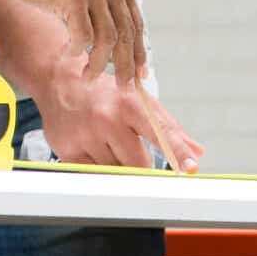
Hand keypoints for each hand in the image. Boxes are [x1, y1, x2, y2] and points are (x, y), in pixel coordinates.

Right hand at [0, 0, 143, 82]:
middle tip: (122, 86)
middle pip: (127, 34)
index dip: (139, 51)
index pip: (136, 22)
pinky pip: (83, 37)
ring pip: (108, 40)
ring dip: (98, 64)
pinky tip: (69, 54)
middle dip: (126, 65)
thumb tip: (117, 46)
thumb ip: (103, 6)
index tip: (139, 74)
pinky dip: (77, 51)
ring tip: (88, 76)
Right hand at [36, 59, 203, 172]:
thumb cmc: (105, 92)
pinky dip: (99, 167)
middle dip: (142, 165)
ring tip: (108, 142)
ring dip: (118, 165)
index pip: (159, 133)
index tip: (191, 168)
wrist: (59, 81)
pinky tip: (94, 148)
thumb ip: (168, 127)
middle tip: (133, 150)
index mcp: (129, 104)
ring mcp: (86, 135)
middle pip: (138, 164)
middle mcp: (107, 119)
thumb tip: (197, 151)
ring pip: (116, 171)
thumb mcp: (139, 100)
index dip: (177, 152)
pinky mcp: (68, 150)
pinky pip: (94, 174)